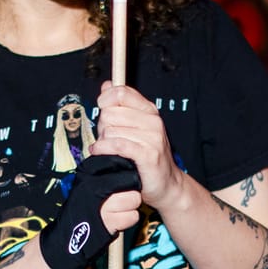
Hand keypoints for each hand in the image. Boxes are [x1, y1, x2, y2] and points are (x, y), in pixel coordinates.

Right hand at [39, 154, 141, 268]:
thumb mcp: (84, 184)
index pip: (117, 164)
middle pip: (130, 180)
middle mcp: (93, 186)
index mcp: (87, 174)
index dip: (123, 175)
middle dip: (130, 191)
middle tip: (122, 199)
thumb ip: (101, 175)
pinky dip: (128, 220)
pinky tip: (118, 221)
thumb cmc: (78, 210)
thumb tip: (124, 165)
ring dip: (130, 206)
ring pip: (134, 198)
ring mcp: (102, 204)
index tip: (120, 183)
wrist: (67, 237)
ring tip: (119, 210)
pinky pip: (133, 216)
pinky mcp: (109, 221)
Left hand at [93, 82, 181, 205]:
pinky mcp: (147, 154)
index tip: (102, 109)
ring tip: (108, 148)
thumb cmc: (147, 155)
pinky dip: (103, 149)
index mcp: (149, 110)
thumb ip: (120, 105)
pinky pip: (117, 144)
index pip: (121, 92)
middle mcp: (153, 121)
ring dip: (103, 141)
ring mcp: (152, 138)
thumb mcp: (135, 126)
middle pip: (110, 112)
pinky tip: (101, 152)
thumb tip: (107, 85)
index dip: (105, 100)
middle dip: (102, 126)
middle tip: (107, 137)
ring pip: (110, 130)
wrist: (166, 183)